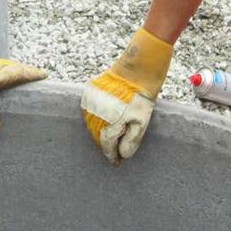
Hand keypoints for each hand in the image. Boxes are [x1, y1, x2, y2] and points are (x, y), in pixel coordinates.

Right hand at [80, 27, 172, 164]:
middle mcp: (97, 113)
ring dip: (98, 133)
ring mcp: (91, 101)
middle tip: (113, 152)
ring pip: (90, 124)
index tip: (116, 162)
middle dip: (105, 145)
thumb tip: (122, 155)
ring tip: (108, 139)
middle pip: (97, 136)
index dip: (111, 155)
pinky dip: (93, 119)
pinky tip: (102, 121)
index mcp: (110, 122)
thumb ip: (131, 141)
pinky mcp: (89, 91)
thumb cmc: (142, 96)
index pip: (106, 145)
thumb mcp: (142, 122)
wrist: (137, 69)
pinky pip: (87, 111)